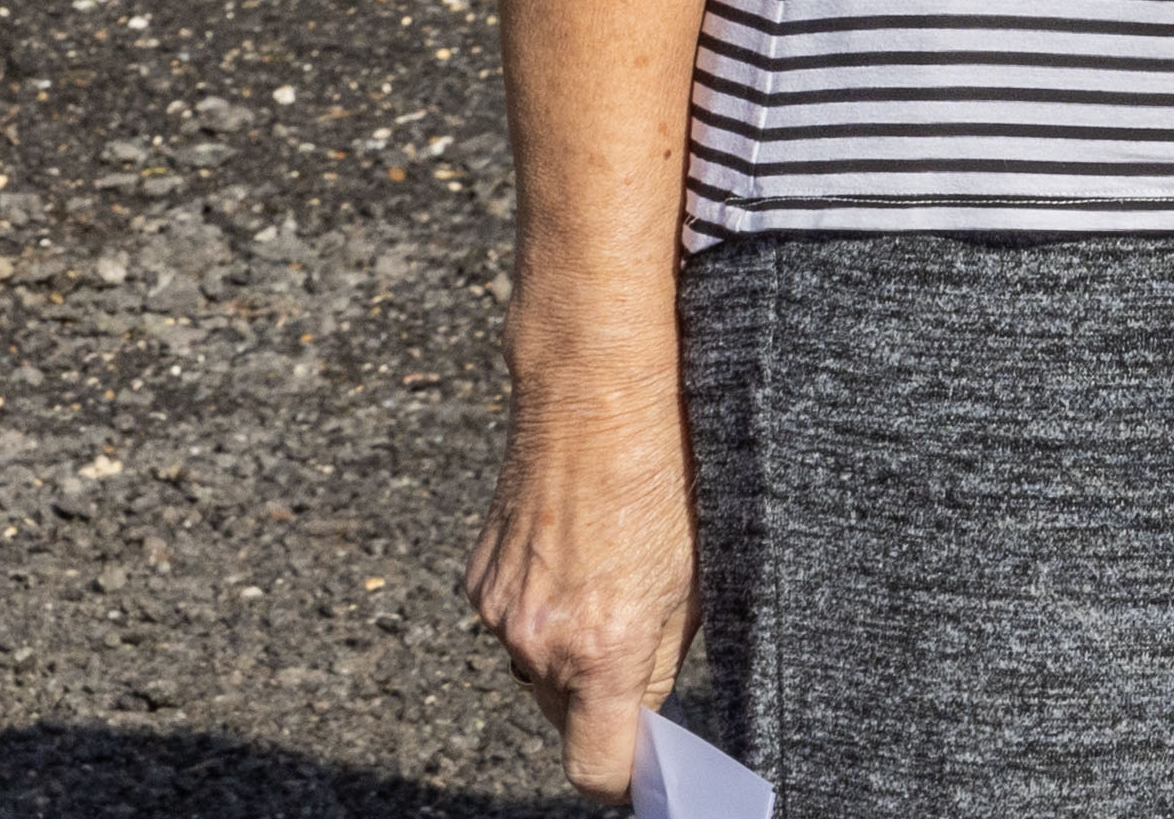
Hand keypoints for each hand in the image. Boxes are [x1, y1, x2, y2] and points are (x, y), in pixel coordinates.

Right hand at [471, 360, 696, 797]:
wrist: (594, 395)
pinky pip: (513, 622)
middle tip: (640, 644)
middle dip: (601, 698)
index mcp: (603, 647)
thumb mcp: (697, 575)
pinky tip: (575, 557)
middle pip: (564, 715)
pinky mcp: (476, 579)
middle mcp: (539, 641)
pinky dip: (542, 609)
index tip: (644, 772)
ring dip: (570, 649)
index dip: (622, 778)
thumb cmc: (667, 474)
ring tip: (610, 579)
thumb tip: (645, 708)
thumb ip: (663, 656)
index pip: (595, 763)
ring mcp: (499, 611)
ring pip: (537, 667)